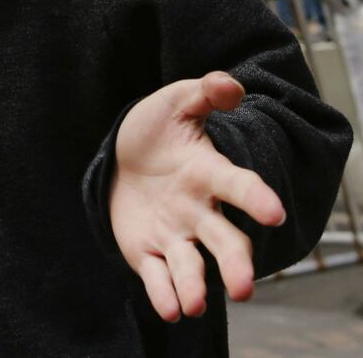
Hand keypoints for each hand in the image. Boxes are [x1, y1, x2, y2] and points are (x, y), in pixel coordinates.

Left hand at [109, 71, 284, 320]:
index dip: (256, 199)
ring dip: (195, 286)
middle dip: (235, 264)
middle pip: (225, 241)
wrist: (121, 157)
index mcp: (209, 173)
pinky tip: (170, 309)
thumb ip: (204, 93)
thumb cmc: (157, 130)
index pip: (238, 186)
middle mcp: (199, 210)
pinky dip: (164, 294)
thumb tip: (229, 86)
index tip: (274, 213)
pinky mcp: (148, 252)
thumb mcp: (175, 103)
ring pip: (192, 266)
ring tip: (195, 304)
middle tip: (245, 288)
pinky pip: (157, 277)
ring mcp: (176, 234)